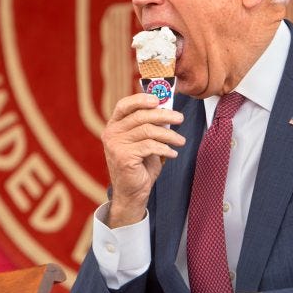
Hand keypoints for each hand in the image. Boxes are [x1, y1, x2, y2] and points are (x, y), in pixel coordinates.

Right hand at [102, 92, 184, 226]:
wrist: (131, 192)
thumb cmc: (139, 166)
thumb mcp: (144, 141)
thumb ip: (149, 126)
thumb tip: (167, 110)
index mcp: (114, 126)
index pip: (124, 105)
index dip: (141, 99)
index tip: (159, 100)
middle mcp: (112, 133)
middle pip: (141, 116)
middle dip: (164, 115)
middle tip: (180, 118)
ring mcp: (116, 145)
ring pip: (148, 131)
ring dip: (169, 135)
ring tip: (181, 141)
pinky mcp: (124, 157)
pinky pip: (150, 146)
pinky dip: (165, 149)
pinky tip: (173, 153)